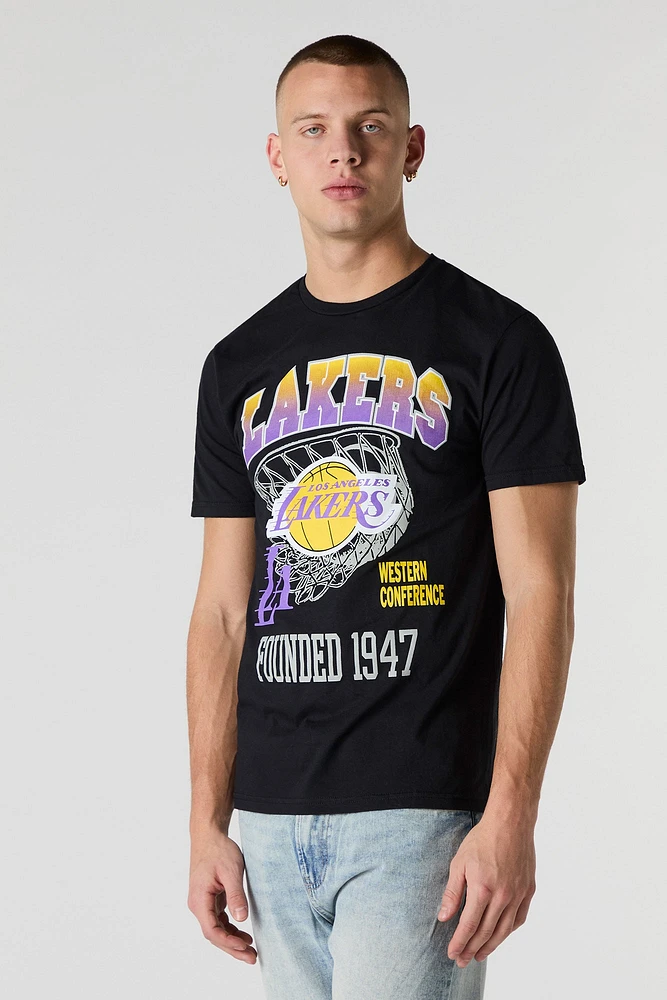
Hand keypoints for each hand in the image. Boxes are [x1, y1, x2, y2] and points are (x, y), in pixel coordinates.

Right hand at [188, 828, 256, 964]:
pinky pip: (218, 919)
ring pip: (216, 929)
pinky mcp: (209, 898)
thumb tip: (241, 919)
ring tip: (251, 949)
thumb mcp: (231, 871)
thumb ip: (236, 895)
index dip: (228, 942)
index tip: (245, 947)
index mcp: (199, 900)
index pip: (212, 930)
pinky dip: (230, 928)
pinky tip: (242, 933)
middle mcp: (198, 904)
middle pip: (214, 934)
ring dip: (232, 940)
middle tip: (252, 958)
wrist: (209, 835)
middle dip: (232, 948)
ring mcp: (203, 902)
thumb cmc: (218, 850)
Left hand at [436, 810, 536, 966]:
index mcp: (483, 890)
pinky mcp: (528, 890)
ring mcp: (517, 895)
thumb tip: (444, 917)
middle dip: (472, 949)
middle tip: (463, 960)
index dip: (459, 942)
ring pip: (504, 930)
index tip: (452, 953)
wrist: (510, 823)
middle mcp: (502, 897)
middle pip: (486, 932)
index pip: (468, 926)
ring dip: (490, 946)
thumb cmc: (482, 840)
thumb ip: (453, 893)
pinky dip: (508, 931)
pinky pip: (519, 919)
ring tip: (479, 955)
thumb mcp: (459, 863)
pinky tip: (500, 935)